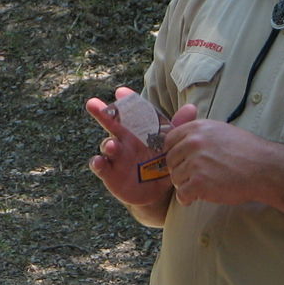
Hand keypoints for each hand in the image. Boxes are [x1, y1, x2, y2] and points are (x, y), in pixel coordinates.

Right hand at [86, 88, 180, 207]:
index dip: (126, 102)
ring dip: (107, 144)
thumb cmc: (162, 163)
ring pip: (107, 146)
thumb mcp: (171, 145)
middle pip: (111, 124)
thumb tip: (191, 107)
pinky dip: (97, 163)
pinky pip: (100, 166)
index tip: (121, 92)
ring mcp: (115, 157)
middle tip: (92, 103)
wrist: (157, 192)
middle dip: (101, 113)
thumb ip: (179, 127)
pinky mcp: (109, 173)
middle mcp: (124, 141)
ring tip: (111, 145)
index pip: (131, 113)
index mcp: (138, 131)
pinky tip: (99, 161)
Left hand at [163, 113, 267, 204]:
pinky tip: (197, 197)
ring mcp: (195, 163)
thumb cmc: (247, 151)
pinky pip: (181, 194)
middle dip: (180, 170)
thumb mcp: (221, 131)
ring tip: (203, 185)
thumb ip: (200, 133)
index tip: (182, 161)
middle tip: (195, 176)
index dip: (175, 153)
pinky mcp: (199, 182)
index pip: (169, 140)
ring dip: (185, 185)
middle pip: (170, 161)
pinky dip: (187, 198)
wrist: (265, 168)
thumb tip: (181, 136)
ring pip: (175, 178)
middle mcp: (193, 143)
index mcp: (197, 128)